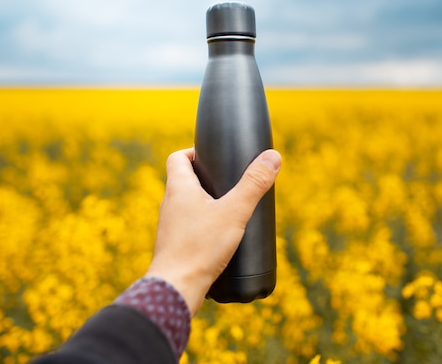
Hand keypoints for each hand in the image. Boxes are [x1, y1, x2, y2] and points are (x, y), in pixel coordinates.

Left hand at [144, 147, 280, 314]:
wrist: (175, 288)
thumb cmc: (200, 247)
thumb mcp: (234, 212)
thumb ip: (254, 184)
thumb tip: (272, 157)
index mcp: (178, 188)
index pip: (177, 157)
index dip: (193, 151)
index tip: (212, 156)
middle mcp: (169, 204)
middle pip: (183, 180)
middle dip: (205, 178)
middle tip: (229, 181)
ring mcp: (169, 226)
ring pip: (185, 205)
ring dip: (204, 202)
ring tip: (228, 209)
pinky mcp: (173, 246)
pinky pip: (187, 226)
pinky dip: (202, 224)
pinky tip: (219, 236)